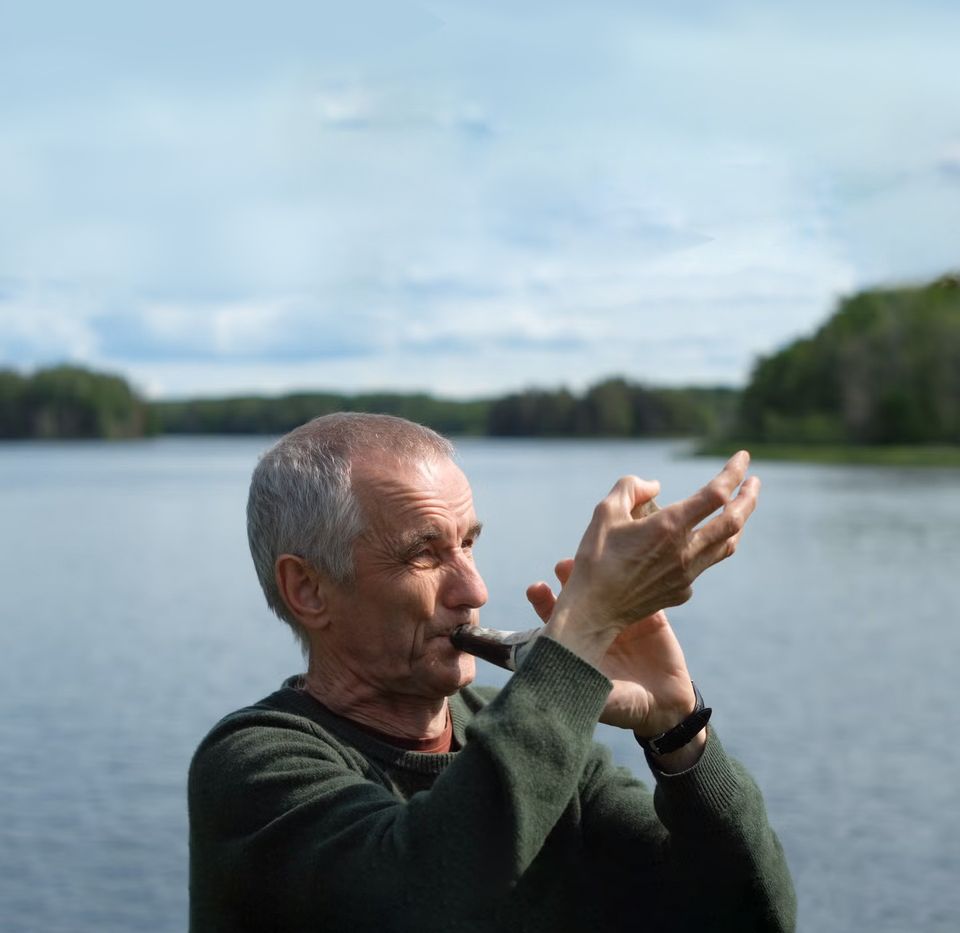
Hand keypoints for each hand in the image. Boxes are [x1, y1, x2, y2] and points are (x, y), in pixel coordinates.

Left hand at [529, 561, 693, 733]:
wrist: (664, 710)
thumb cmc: (622, 706)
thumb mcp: (597, 698)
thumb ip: (577, 686)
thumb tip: (545, 682)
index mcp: (580, 641)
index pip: (556, 615)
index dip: (543, 601)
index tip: (535, 589)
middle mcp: (599, 624)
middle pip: (579, 594)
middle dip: (569, 578)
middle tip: (563, 567)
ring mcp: (625, 617)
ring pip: (609, 587)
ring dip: (599, 572)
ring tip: (590, 560)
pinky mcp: (653, 616)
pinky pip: (646, 592)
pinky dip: (639, 578)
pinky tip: (631, 563)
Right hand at [539, 451, 758, 666]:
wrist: (593, 611)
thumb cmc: (595, 559)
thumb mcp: (604, 512)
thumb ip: (631, 488)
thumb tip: (655, 485)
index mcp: (669, 527)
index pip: (716, 494)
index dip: (733, 472)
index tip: (742, 457)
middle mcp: (686, 551)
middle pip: (734, 521)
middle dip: (749, 497)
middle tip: (755, 482)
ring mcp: (687, 575)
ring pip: (725, 545)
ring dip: (737, 524)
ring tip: (739, 511)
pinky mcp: (682, 592)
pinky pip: (702, 565)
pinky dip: (706, 548)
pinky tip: (696, 544)